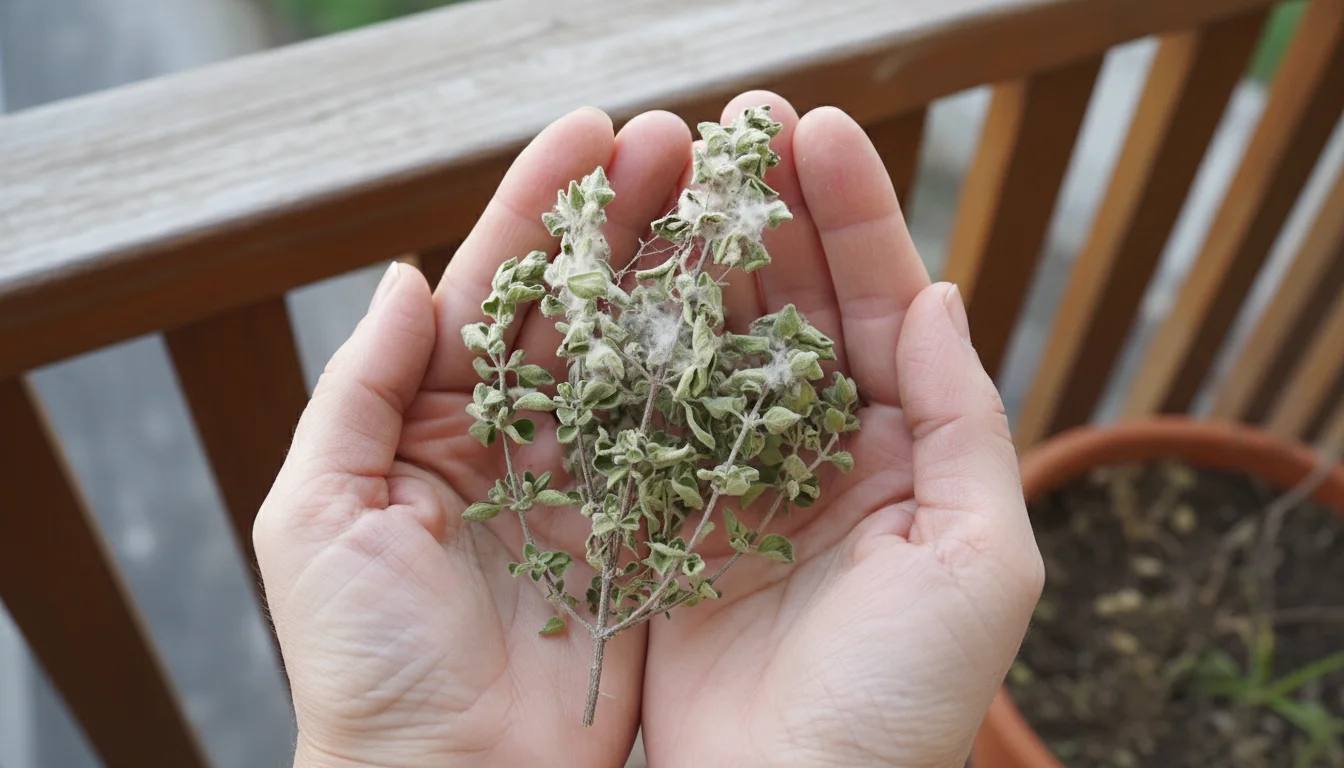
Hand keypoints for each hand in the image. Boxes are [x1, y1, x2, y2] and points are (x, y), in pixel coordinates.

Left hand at [253, 107, 690, 766]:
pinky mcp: (651, 532)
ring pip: (641, 355)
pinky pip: (685, 441)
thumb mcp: (317, 513)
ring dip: (681, 276)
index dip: (539, 210)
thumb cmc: (364, 661)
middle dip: (627, 220)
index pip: (493, 290)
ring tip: (726, 200)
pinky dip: (717, 377)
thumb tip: (404, 276)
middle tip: (682, 144)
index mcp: (435, 420)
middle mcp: (520, 437)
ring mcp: (592, 481)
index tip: (592, 134)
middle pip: (581, 306)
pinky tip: (753, 313)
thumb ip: (357, 390)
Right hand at [638, 93, 1043, 767]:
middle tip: (728, 126)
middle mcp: (818, 449)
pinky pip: (647, 409)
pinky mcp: (660, 515)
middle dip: (765, 212)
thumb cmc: (906, 700)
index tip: (816, 132)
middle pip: (791, 304)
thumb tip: (943, 297)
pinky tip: (616, 277)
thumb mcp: (979, 559)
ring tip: (666, 173)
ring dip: (694, 256)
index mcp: (904, 449)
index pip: (883, 305)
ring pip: (713, 340)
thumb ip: (967, 422)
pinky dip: (633, 342)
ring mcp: (733, 476)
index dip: (854, 215)